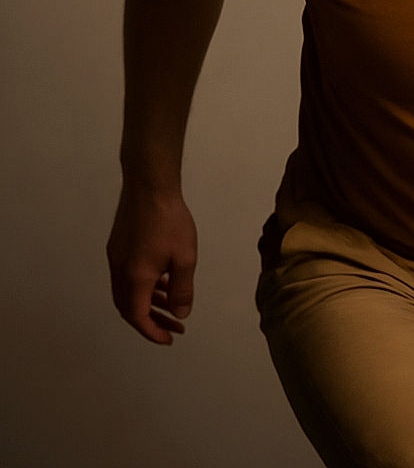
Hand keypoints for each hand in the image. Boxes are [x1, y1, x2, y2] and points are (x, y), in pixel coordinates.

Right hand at [107, 186, 196, 344]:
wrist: (149, 187)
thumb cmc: (170, 221)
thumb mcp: (185, 257)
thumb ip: (182, 289)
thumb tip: (179, 314)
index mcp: (135, 279)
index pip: (138, 317)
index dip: (152, 332)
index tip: (169, 339)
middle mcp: (120, 271)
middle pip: (130, 308)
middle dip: (151, 321)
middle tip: (173, 327)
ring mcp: (116, 258)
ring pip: (128, 292)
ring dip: (148, 303)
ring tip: (171, 307)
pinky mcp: (118, 246)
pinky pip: (128, 277)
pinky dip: (144, 286)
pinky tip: (162, 281)